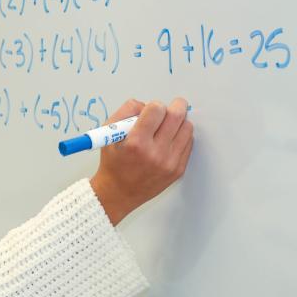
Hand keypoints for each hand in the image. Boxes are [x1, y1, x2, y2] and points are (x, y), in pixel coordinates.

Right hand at [90, 98, 193, 225]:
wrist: (119, 192)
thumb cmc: (113, 161)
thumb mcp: (108, 132)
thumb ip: (126, 111)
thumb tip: (147, 104)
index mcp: (136, 142)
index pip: (156, 109)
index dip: (154, 105)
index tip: (152, 110)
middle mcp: (155, 153)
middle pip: (177, 116)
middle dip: (176, 105)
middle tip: (174, 105)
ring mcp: (169, 163)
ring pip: (187, 128)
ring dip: (179, 122)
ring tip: (168, 126)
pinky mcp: (178, 170)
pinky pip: (188, 143)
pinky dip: (181, 137)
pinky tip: (169, 140)